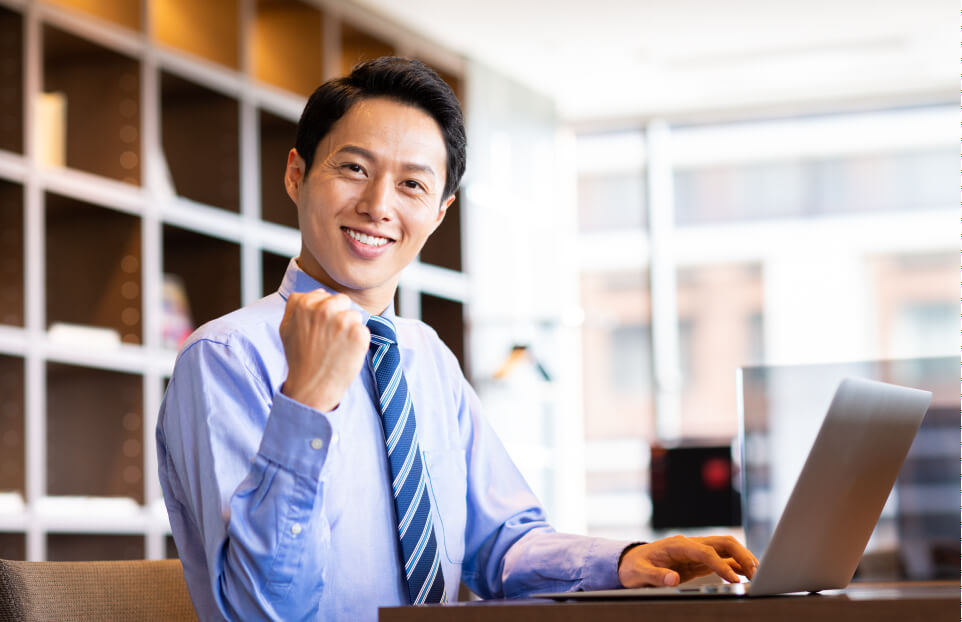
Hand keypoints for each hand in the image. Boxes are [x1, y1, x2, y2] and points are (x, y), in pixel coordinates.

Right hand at [279, 290, 369, 411]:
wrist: (311, 386)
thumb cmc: (299, 359)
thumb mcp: (286, 327)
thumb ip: (297, 305)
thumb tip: (317, 292)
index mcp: (305, 303)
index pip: (326, 296)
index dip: (326, 313)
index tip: (320, 329)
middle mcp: (325, 308)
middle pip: (343, 302)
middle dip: (340, 316)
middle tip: (330, 338)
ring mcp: (343, 320)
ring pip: (355, 316)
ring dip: (350, 329)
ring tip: (337, 347)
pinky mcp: (359, 334)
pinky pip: (364, 330)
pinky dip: (359, 342)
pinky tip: (345, 353)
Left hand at [618, 535, 757, 587]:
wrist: (629, 562)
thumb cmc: (634, 567)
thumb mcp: (639, 573)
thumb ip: (655, 576)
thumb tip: (672, 579)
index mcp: (677, 545)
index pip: (705, 551)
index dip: (721, 565)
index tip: (733, 579)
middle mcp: (690, 544)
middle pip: (722, 543)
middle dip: (741, 555)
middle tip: (757, 573)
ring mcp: (696, 551)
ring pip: (726, 549)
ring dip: (743, 559)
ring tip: (758, 575)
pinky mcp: (698, 560)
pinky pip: (722, 559)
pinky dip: (736, 565)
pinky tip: (747, 575)